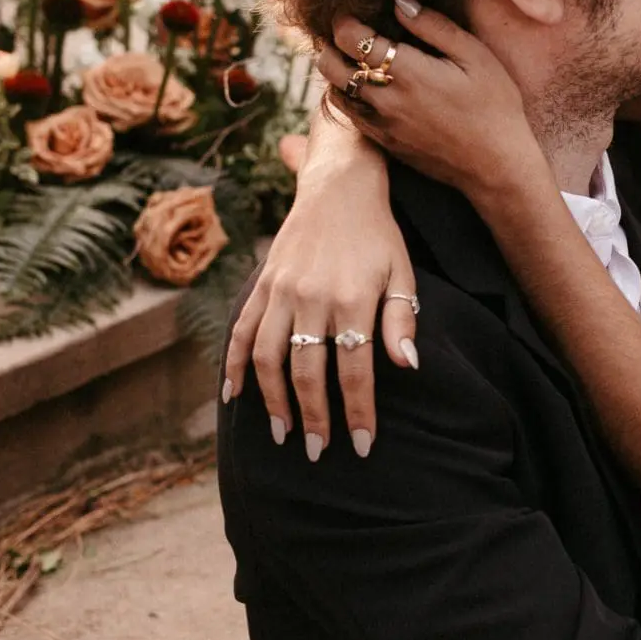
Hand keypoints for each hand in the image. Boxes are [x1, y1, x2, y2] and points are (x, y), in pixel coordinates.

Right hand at [223, 130, 418, 460]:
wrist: (339, 186)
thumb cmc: (379, 236)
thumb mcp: (403, 274)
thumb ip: (401, 321)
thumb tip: (407, 366)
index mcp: (353, 298)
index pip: (355, 370)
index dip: (358, 412)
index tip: (362, 446)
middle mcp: (312, 296)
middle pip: (307, 371)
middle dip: (313, 418)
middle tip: (318, 453)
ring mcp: (281, 290)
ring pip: (267, 357)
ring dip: (273, 401)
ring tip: (282, 434)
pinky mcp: (262, 284)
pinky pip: (241, 331)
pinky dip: (233, 365)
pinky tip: (233, 397)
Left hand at [319, 0, 541, 204]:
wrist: (495, 165)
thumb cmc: (494, 105)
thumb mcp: (474, 56)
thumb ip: (433, 26)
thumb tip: (398, 1)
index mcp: (406, 73)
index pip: (350, 38)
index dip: (344, 18)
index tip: (353, 10)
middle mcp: (384, 100)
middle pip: (330, 64)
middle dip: (332, 42)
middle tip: (351, 32)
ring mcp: (380, 125)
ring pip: (334, 91)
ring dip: (338, 70)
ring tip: (357, 57)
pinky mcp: (384, 143)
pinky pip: (349, 114)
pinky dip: (348, 95)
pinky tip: (368, 86)